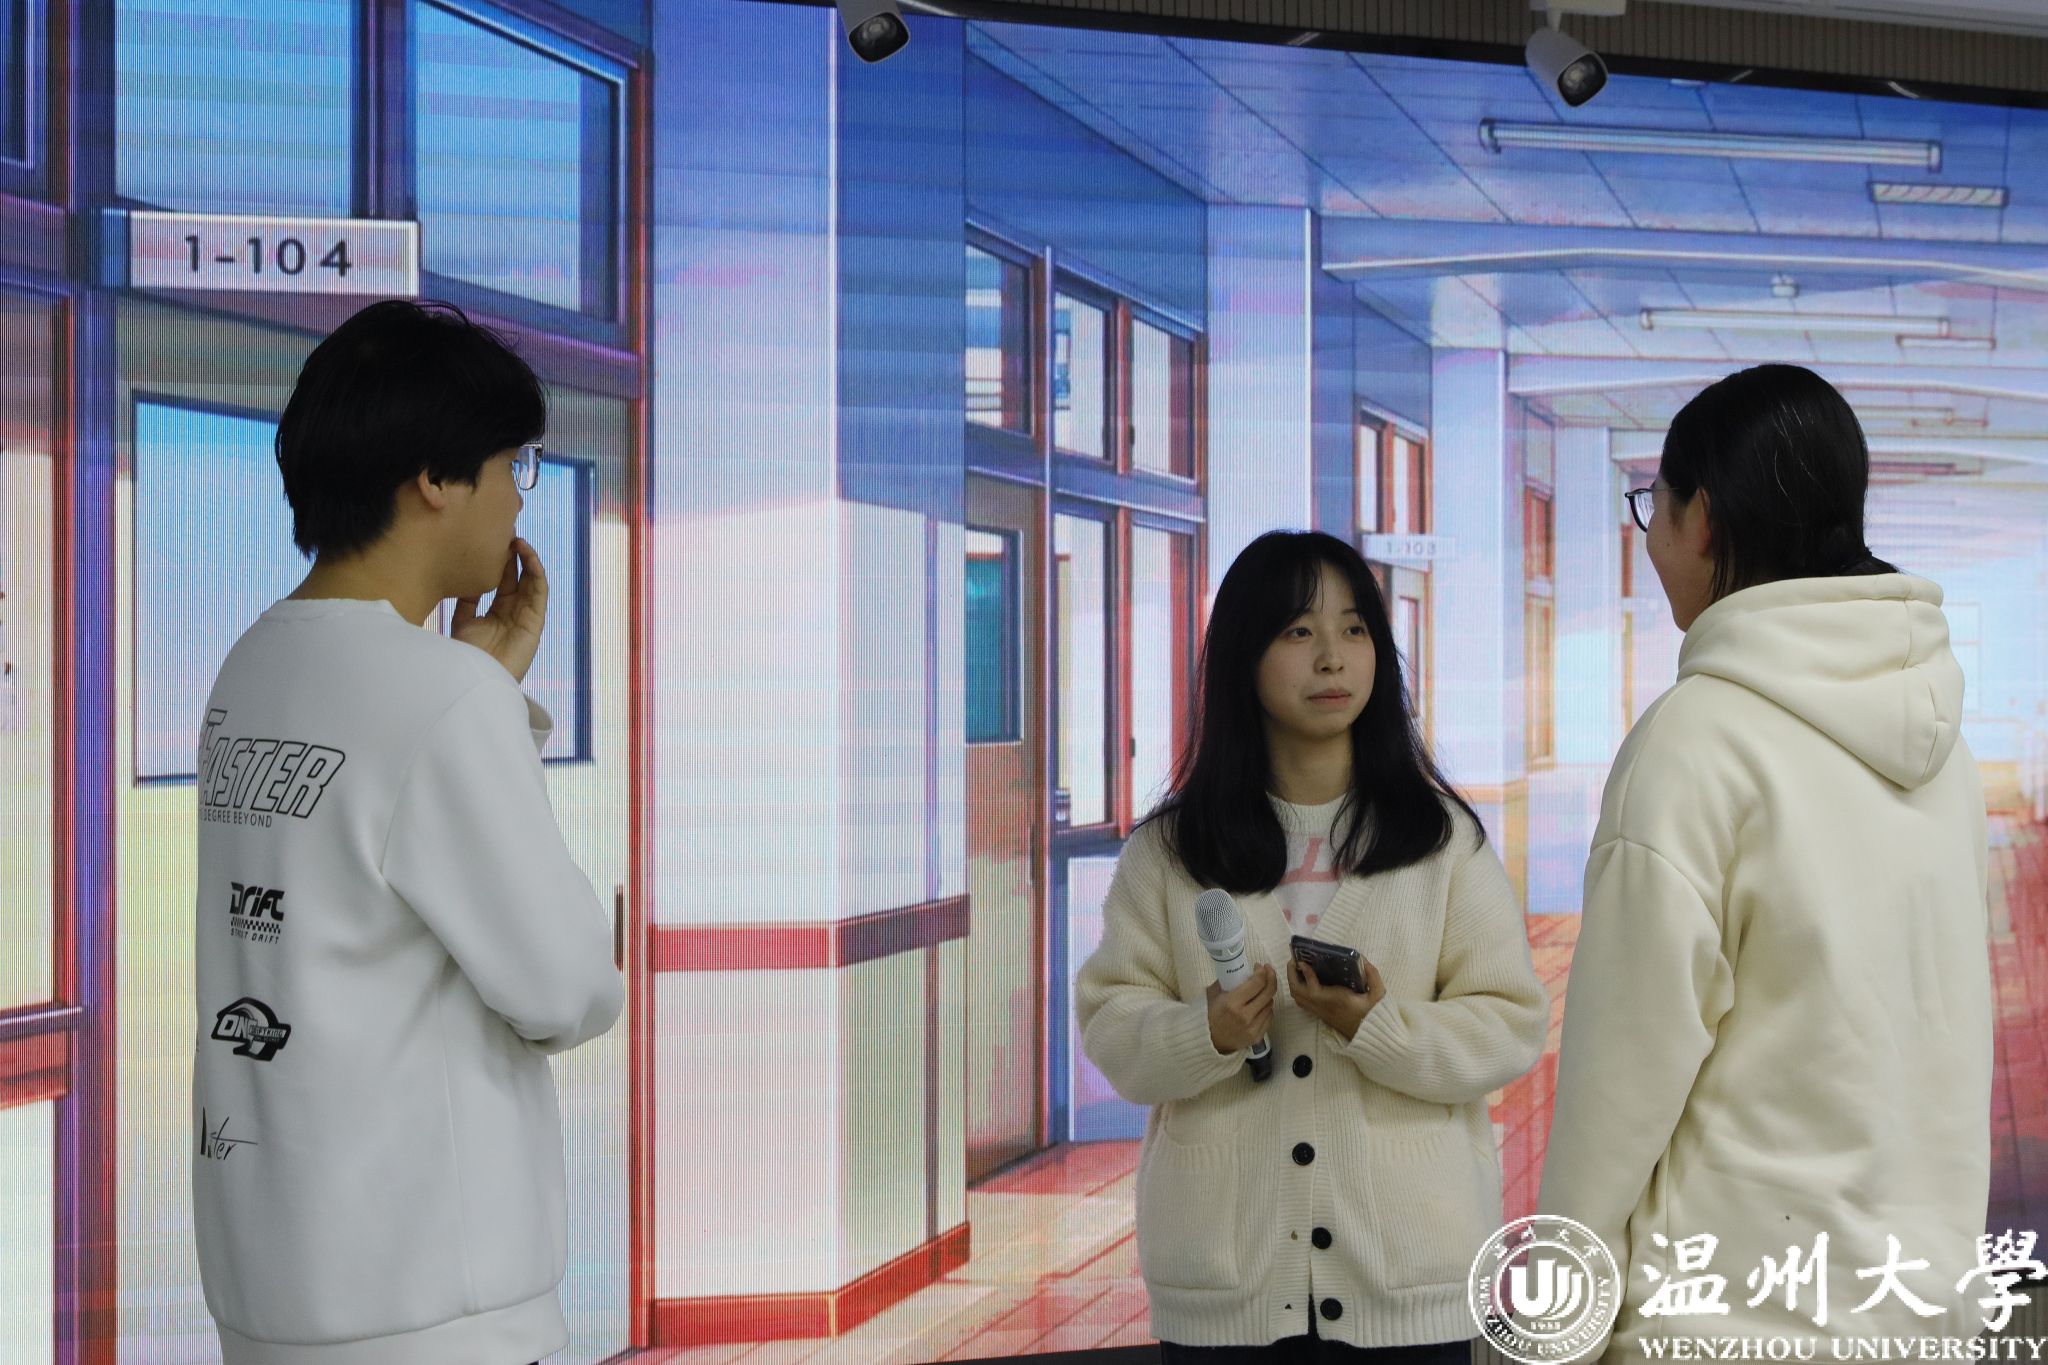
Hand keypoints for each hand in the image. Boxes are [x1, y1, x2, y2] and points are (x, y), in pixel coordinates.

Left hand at [451, 538, 548, 683]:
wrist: (476, 680)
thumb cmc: (466, 656)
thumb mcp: (462, 622)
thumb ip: (465, 602)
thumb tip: (462, 579)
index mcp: (495, 614)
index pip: (501, 581)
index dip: (499, 561)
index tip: (491, 541)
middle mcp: (512, 614)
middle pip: (517, 578)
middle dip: (513, 556)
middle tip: (506, 533)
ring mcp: (525, 617)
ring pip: (531, 582)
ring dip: (527, 560)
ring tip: (518, 541)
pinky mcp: (535, 622)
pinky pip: (539, 593)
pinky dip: (536, 574)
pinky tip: (528, 558)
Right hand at [1206, 962, 1276, 1054]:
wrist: (1208, 1041)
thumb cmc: (1210, 1016)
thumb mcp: (1213, 994)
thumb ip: (1227, 981)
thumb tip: (1240, 970)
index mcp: (1232, 1003)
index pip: (1257, 983)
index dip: (1262, 972)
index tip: (1260, 967)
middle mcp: (1245, 1016)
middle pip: (1268, 992)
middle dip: (1271, 978)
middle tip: (1268, 971)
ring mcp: (1253, 1028)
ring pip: (1270, 1004)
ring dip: (1268, 994)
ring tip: (1261, 989)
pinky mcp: (1257, 1036)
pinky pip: (1269, 1017)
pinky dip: (1267, 1008)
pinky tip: (1260, 1004)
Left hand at [1288, 954, 1385, 1042]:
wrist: (1372, 1037)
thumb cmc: (1374, 1016)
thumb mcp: (1379, 995)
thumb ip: (1373, 976)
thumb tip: (1363, 960)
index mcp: (1337, 1001)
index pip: (1314, 991)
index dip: (1306, 975)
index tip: (1303, 962)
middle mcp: (1324, 1007)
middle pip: (1298, 994)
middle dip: (1292, 975)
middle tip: (1294, 960)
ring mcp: (1321, 1012)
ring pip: (1298, 999)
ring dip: (1293, 982)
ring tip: (1297, 967)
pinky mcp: (1321, 1015)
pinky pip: (1303, 1003)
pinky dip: (1298, 990)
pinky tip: (1304, 980)